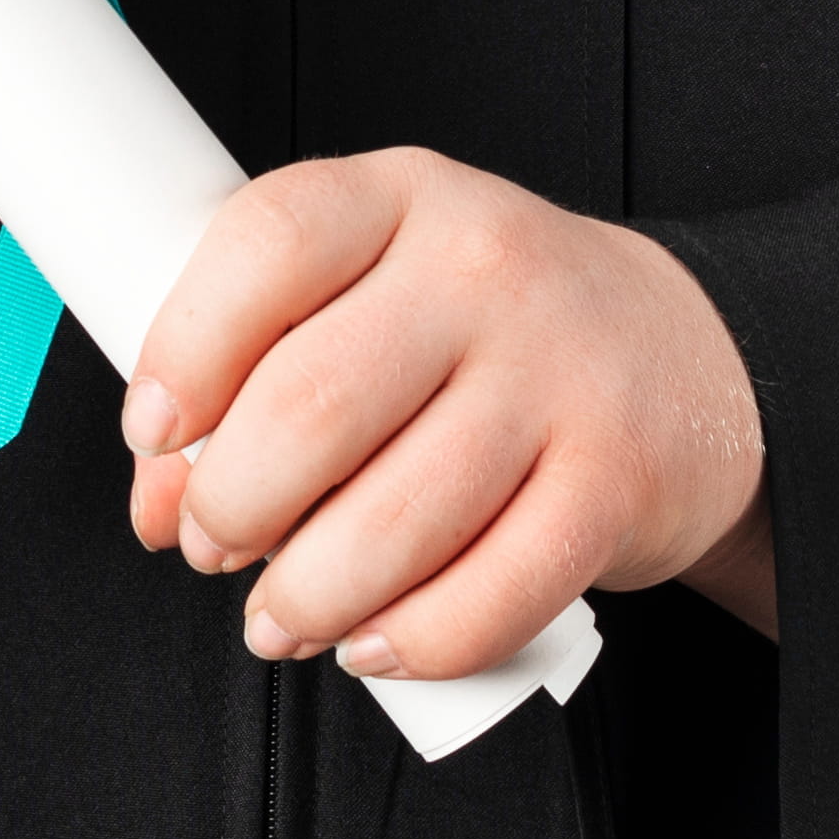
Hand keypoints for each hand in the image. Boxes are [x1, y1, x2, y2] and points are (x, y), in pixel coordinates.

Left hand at [121, 150, 777, 673]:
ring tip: (283, 613)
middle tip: (216, 542)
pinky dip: (412, 642)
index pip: (269, 241)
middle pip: (312, 402)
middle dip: (232, 503)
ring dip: (307, 597)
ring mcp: (560, 373)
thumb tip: (163, 499)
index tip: (152, 427)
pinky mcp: (615, 482)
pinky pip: (491, 595)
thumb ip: (255, 376)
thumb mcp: (373, 297)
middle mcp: (484, 268)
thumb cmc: (490, 333)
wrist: (686, 357)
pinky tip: (375, 641)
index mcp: (400, 196)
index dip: (185, 346)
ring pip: (393, 521)